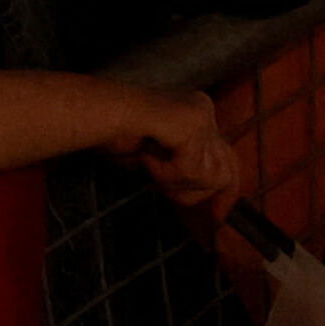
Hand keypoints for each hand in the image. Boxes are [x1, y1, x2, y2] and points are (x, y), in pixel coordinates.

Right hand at [111, 87, 239, 208]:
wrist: (96, 113)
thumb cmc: (115, 133)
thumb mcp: (159, 157)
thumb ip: (183, 165)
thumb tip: (208, 195)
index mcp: (195, 113)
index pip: (228, 158)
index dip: (227, 192)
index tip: (220, 216)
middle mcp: (204, 109)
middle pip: (225, 171)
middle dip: (195, 190)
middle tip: (163, 188)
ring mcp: (202, 115)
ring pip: (212, 175)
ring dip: (174, 180)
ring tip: (149, 164)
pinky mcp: (194, 123)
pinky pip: (191, 169)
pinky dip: (165, 172)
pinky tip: (146, 156)